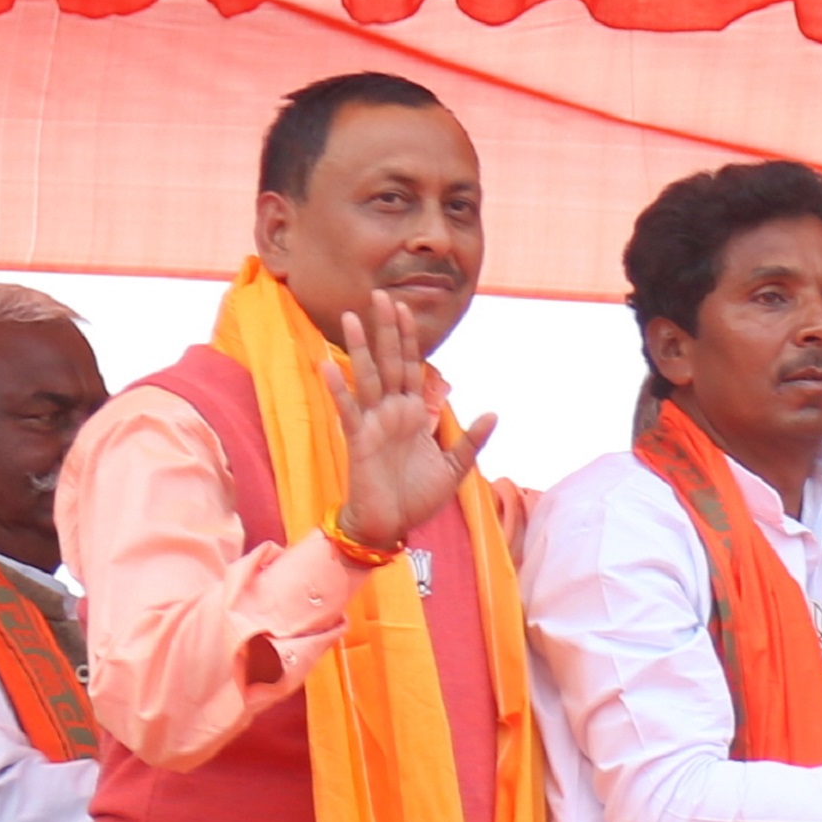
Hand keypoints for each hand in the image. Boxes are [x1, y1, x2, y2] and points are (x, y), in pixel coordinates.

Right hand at [324, 290, 496, 550]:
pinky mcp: (359, 441)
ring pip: (366, 378)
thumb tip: (494, 413)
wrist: (392, 526)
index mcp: (412, 414)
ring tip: (354, 318)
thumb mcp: (454, 468)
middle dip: (386, 330)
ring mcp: (373, 424)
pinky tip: (328, 364)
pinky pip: (348, 410)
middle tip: (380, 295)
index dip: (408, 338)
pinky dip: (338, 388)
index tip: (406, 306)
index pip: (410, 367)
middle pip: (388, 362)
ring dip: (360, 348)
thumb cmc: (417, 498)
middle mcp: (391, 413)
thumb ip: (472, 440)